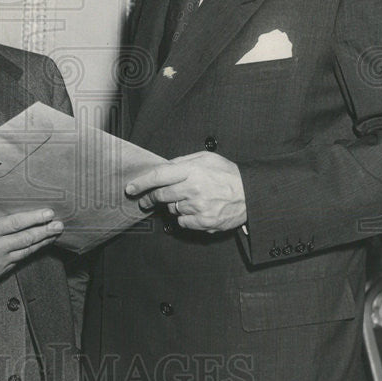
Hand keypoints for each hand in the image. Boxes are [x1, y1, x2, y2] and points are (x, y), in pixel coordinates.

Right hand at [0, 209, 63, 282]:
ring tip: (53, 235)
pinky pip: (17, 262)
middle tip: (59, 225)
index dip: (35, 218)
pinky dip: (28, 253)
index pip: (17, 223)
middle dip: (46, 231)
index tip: (49, 213)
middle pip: (27, 239)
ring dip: (41, 243)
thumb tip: (18, 218)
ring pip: (26, 252)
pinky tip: (36, 246)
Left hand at [126, 151, 246, 232]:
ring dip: (174, 206)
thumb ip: (183, 162)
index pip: (159, 176)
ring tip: (189, 199)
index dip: (141, 183)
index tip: (130, 188)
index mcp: (192, 170)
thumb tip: (163, 167)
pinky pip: (182, 222)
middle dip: (150, 198)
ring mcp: (199, 207)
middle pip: (161, 196)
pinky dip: (185, 217)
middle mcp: (193, 189)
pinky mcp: (204, 222)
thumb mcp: (206, 158)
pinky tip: (197, 210)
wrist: (251, 194)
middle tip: (146, 200)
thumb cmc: (228, 174)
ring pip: (172, 209)